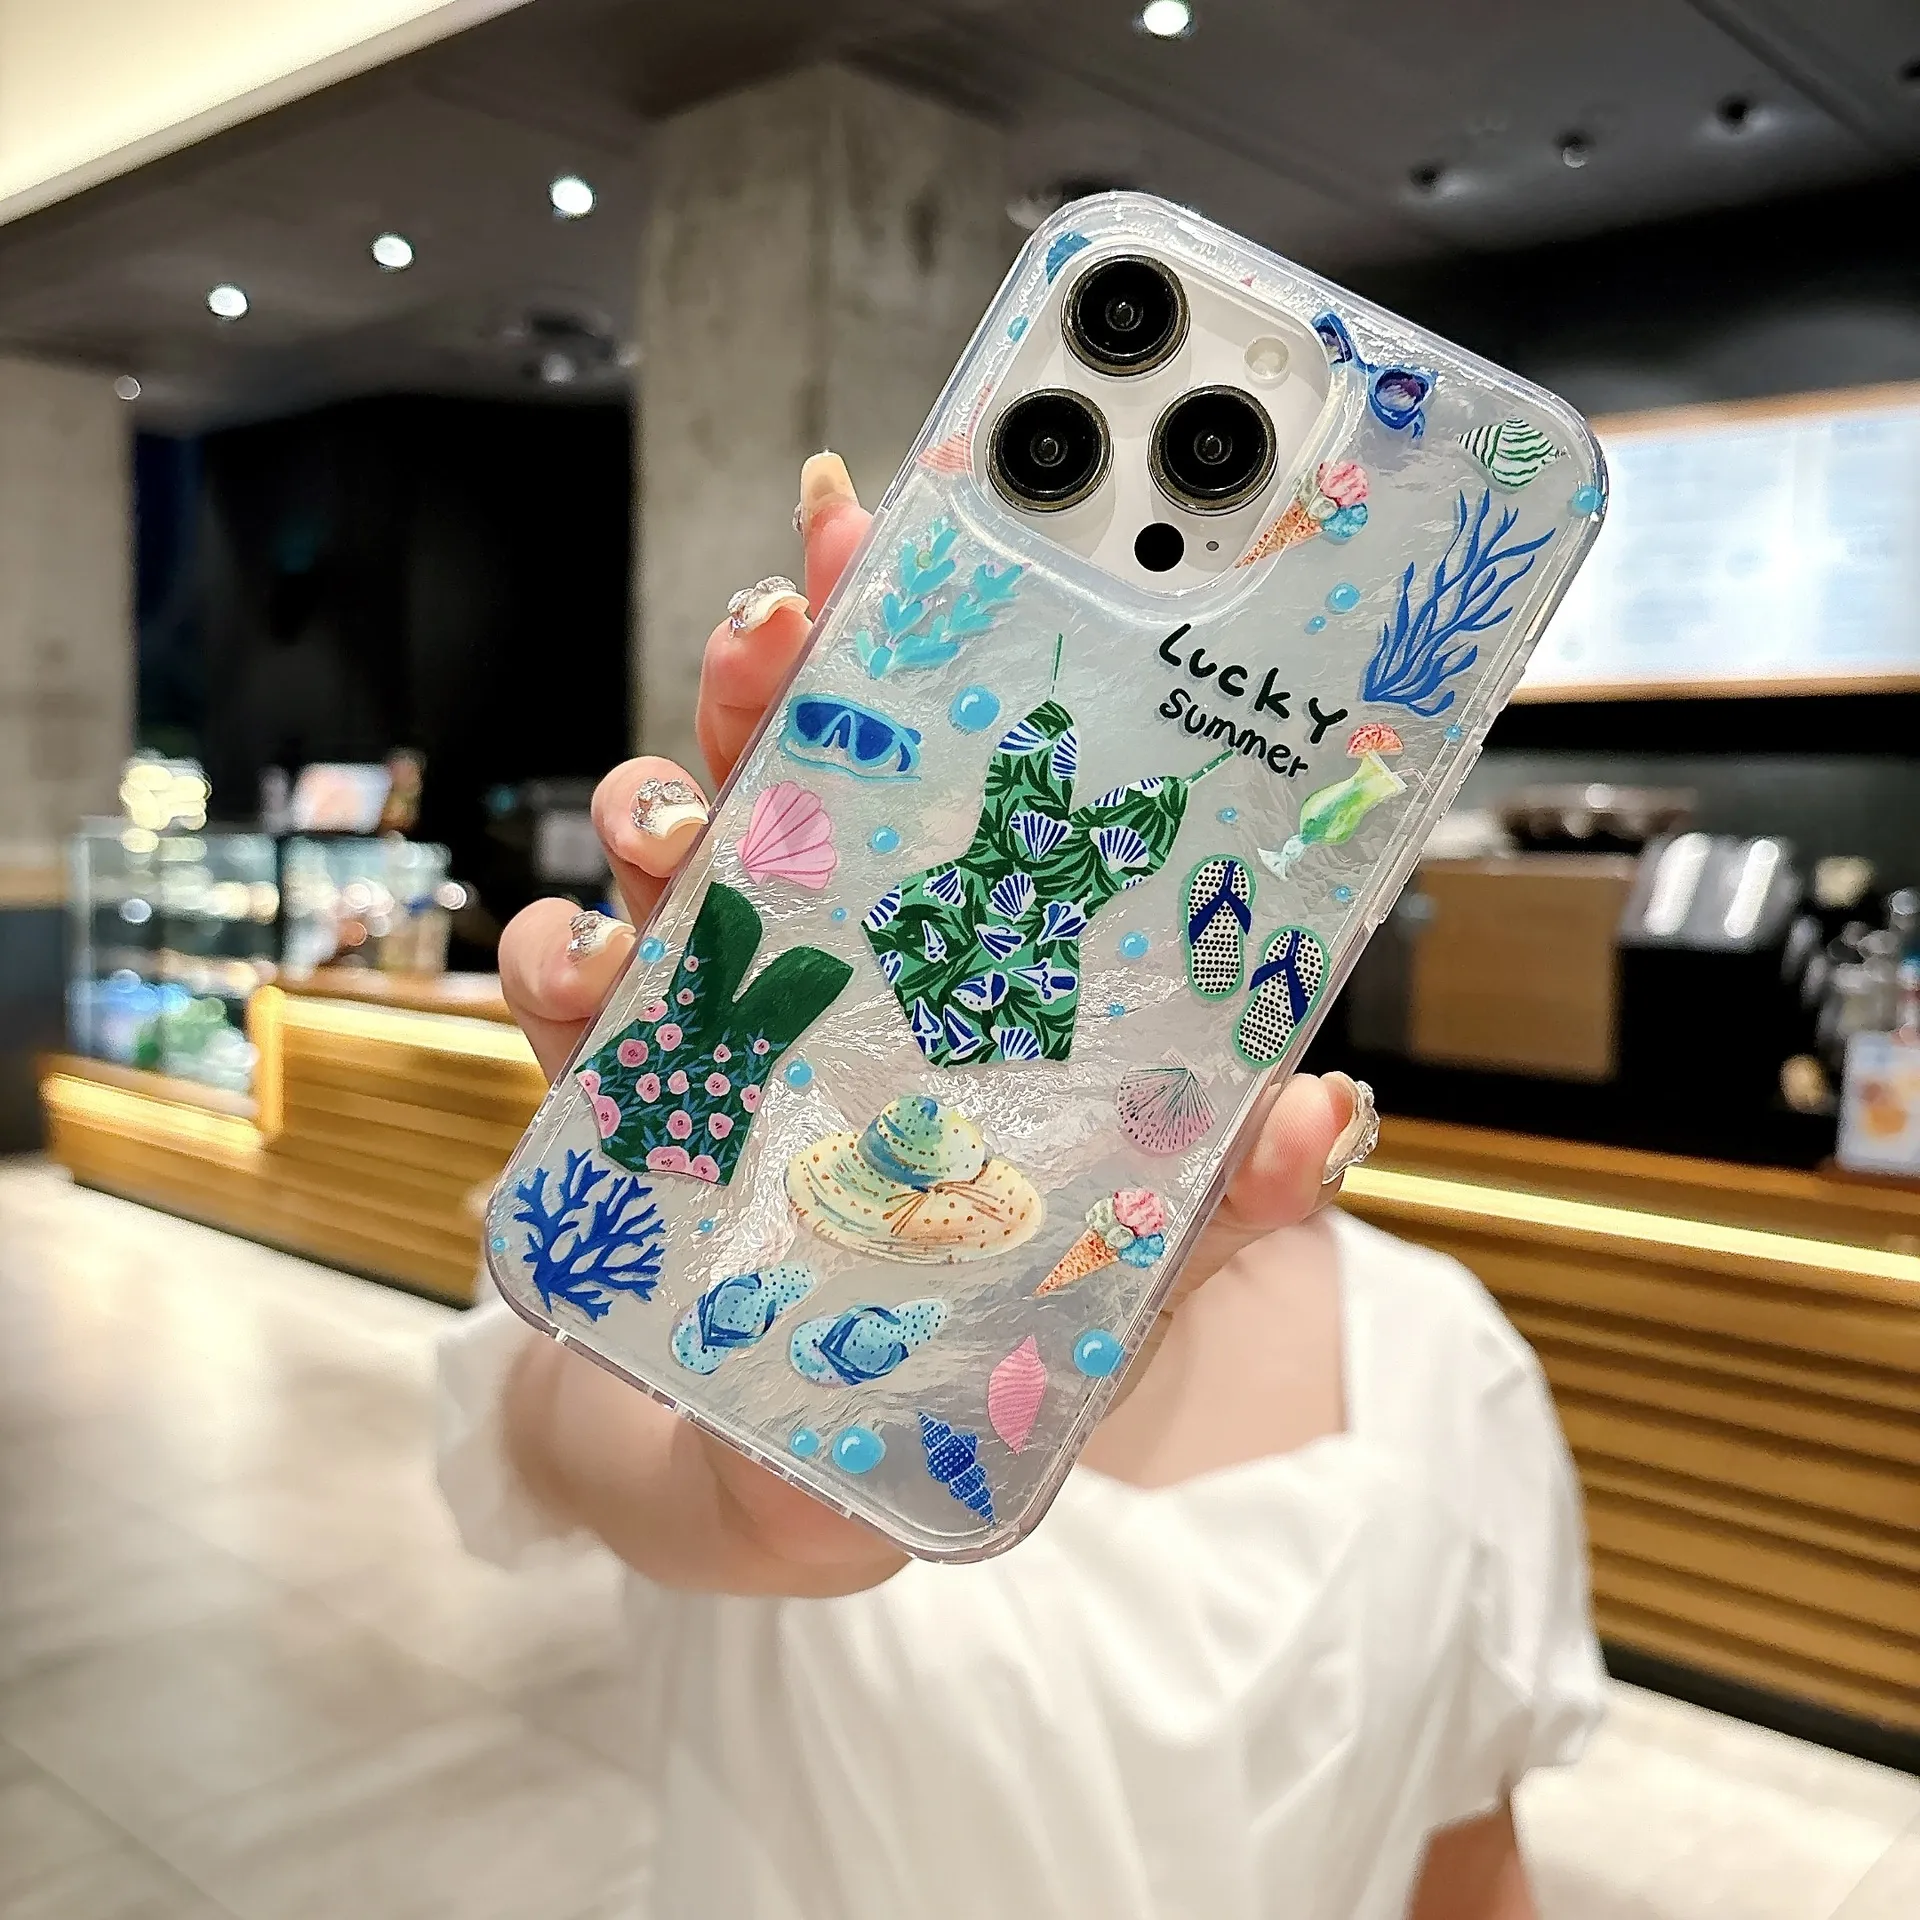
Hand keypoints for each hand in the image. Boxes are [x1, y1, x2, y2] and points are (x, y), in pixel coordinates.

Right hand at [495, 454, 1362, 1596]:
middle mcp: (824, 984)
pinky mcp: (600, 1096)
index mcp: (945, 995)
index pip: (943, 802)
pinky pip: (561, 992)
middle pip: (790, 782)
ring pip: (668, 857)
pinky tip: (574, 971)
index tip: (925, 549)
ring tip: (670, 823)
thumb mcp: (1098, 1310)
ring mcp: (706, 1028)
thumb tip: (1328, 1105)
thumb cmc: (937, 1394)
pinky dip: (554, 956)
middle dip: (777, 673)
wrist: (754, 1500)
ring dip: (658, 801)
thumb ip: (1206, 1219)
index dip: (928, 670)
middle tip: (785, 612)